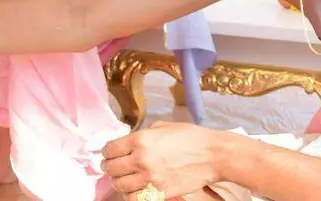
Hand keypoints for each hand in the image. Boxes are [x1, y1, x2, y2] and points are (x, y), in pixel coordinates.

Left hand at [101, 122, 222, 199]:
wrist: (213, 155)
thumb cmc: (190, 138)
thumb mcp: (161, 127)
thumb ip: (142, 134)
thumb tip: (128, 142)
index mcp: (139, 139)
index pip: (109, 149)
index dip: (107, 152)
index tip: (110, 155)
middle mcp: (141, 158)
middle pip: (111, 168)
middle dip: (111, 167)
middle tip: (115, 167)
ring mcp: (150, 177)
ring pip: (119, 185)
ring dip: (119, 182)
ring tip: (125, 179)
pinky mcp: (160, 192)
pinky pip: (135, 199)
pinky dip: (132, 196)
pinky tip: (136, 190)